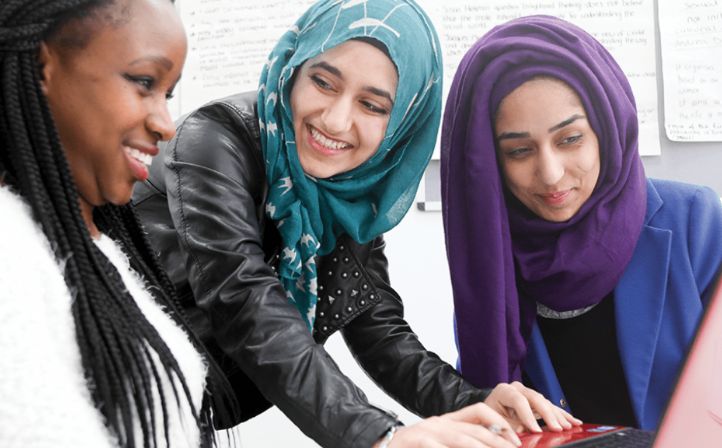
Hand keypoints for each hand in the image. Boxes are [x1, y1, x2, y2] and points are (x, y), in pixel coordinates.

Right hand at [373, 403, 521, 447]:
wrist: (381, 445)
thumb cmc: (413, 447)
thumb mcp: (439, 440)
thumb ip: (460, 440)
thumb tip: (488, 443)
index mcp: (448, 420)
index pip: (479, 412)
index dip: (500, 423)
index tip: (514, 439)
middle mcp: (440, 423)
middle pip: (475, 428)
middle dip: (498, 440)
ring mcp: (427, 432)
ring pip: (460, 439)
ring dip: (480, 447)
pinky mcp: (416, 442)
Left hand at [483, 382, 581, 432]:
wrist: (490, 410)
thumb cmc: (490, 416)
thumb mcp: (496, 421)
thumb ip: (510, 425)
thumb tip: (525, 431)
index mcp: (504, 391)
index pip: (519, 401)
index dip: (528, 416)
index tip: (536, 431)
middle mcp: (517, 388)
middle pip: (536, 399)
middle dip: (548, 415)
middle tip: (558, 428)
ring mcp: (528, 393)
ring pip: (546, 402)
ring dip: (559, 416)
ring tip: (569, 426)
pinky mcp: (536, 400)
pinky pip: (551, 406)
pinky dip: (562, 415)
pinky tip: (574, 421)